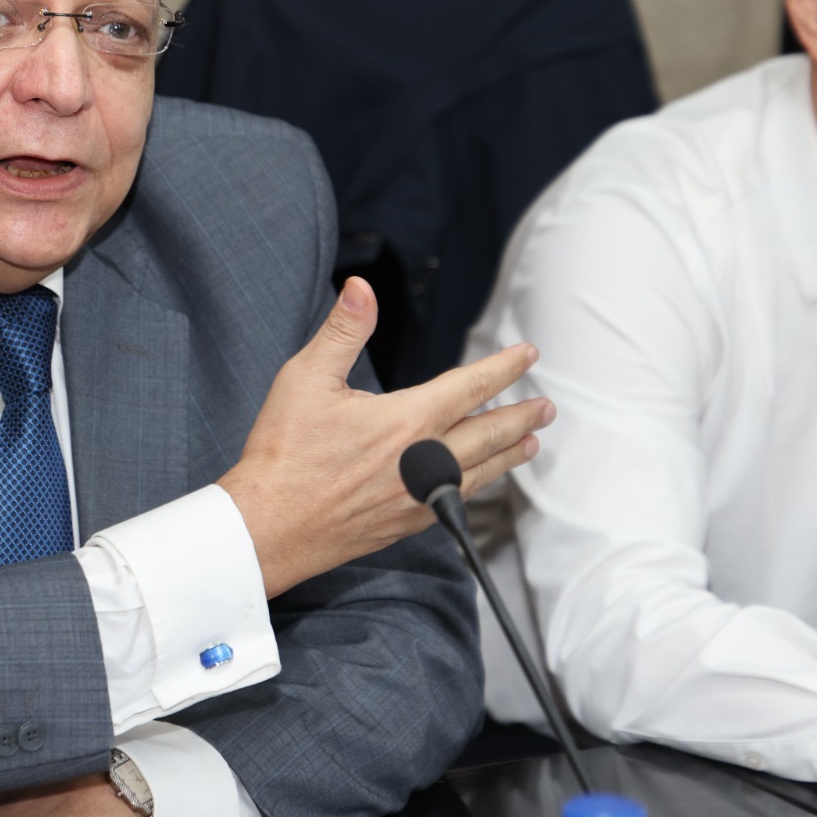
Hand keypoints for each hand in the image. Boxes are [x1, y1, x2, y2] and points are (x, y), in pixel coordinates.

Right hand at [221, 277, 551, 596]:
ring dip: (508, 454)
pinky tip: (477, 483)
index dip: (503, 367)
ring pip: (480, 472)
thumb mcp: (305, 378)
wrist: (270, 527)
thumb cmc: (284, 454)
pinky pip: (457, 502)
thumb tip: (360, 290)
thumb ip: (342, 331)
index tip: (527, 355)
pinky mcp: (405, 524)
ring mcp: (418, 498)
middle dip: (520, 416)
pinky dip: (478, 486)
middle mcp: (423, 461)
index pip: (469, 386)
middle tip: (546, 408)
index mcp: (406, 421)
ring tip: (530, 443)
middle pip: (488, 434)